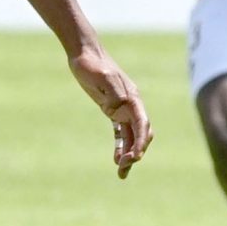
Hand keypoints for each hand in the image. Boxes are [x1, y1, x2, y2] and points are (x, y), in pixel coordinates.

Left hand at [71, 45, 152, 177]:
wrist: (83, 53)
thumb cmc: (91, 64)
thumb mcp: (101, 76)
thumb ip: (113, 92)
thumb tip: (119, 107)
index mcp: (132, 98)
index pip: (143, 124)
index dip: (141, 142)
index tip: (134, 157)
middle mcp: (131, 104)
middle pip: (141, 133)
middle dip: (135, 152)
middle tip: (123, 168)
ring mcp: (123, 108)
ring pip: (131, 136)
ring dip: (129, 153)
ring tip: (121, 172)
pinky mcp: (113, 109)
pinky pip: (121, 132)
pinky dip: (121, 145)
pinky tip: (116, 158)